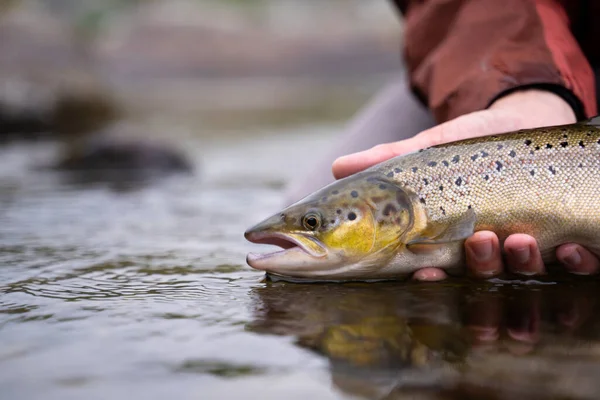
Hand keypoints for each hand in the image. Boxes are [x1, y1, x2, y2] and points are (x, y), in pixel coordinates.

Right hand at [331, 89, 598, 280]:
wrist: (524, 119)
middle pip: (480, 278)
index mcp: (448, 238)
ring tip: (518, 237)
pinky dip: (576, 263)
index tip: (424, 273)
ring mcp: (527, 245)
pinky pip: (578, 267)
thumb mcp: (429, 150)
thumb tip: (337, 167)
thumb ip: (388, 161)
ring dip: (519, 263)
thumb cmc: (470, 141)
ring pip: (522, 274)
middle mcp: (486, 248)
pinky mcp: (566, 237)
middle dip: (479, 267)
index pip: (433, 271)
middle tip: (478, 239)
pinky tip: (572, 248)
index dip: (428, 281)